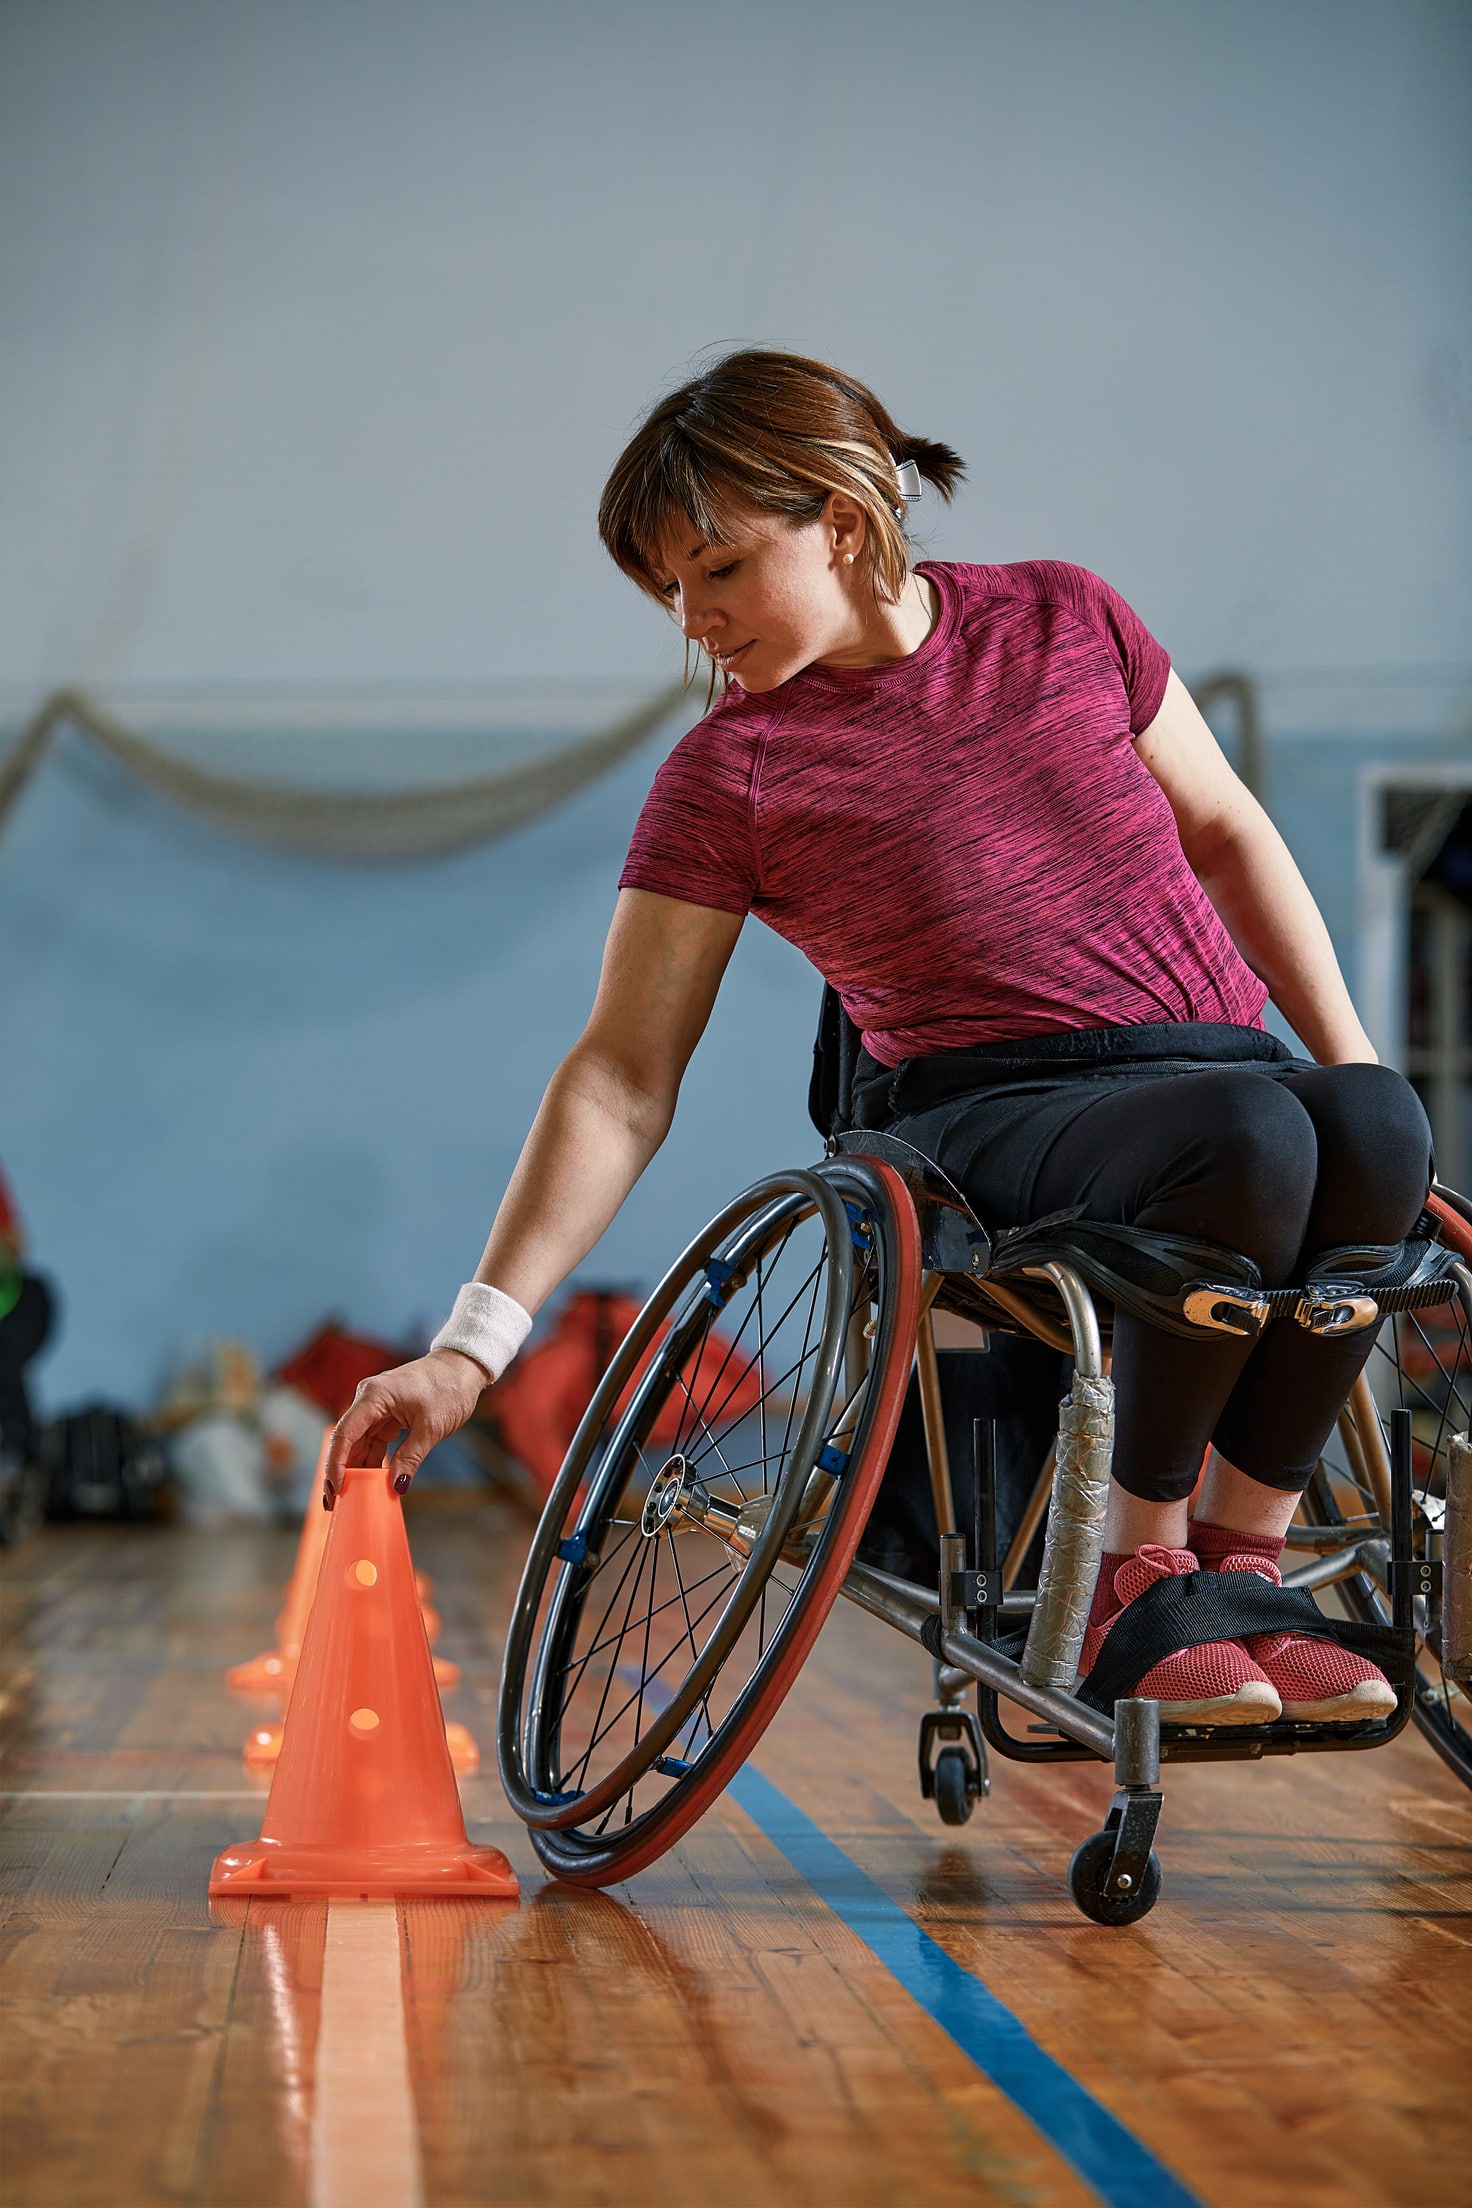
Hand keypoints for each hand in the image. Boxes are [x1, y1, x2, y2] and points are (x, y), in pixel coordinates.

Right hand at [323, 1348, 487, 1506]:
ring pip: (359, 1442)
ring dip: (356, 1468)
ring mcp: (377, 1406)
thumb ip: (410, 1457)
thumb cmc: (449, 1388)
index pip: (344, 1434)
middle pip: (347, 1440)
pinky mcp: (387, 1413)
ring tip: (351, 1497)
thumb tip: (396, 1486)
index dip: (336, 1464)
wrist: (463, 1368)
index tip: (334, 1489)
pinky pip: (373, 1440)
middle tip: (335, 1502)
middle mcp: (369, 1399)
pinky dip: (372, 1460)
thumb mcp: (431, 1427)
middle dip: (340, 1471)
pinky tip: (371, 1481)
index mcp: (373, 1396)